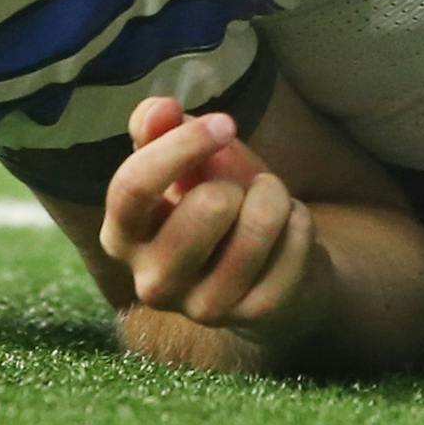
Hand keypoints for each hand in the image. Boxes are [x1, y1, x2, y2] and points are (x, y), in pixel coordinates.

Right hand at [98, 96, 325, 348]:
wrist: (266, 265)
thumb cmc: (217, 200)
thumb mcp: (188, 161)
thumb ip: (161, 131)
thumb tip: (159, 109)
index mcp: (123, 235)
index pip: (133, 187)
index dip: (181, 146)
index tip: (225, 123)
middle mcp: (152, 281)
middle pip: (208, 205)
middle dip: (239, 180)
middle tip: (240, 188)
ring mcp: (202, 307)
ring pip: (259, 223)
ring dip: (275, 196)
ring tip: (267, 204)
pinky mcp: (253, 315)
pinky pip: (295, 242)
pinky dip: (300, 222)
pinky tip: (286, 234)